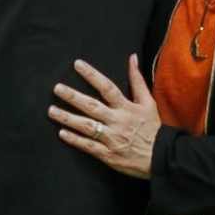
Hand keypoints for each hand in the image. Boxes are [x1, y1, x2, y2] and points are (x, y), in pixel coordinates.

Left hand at [51, 56, 161, 179]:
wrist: (162, 157)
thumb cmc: (153, 128)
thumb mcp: (148, 102)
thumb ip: (137, 80)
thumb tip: (132, 57)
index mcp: (126, 107)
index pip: (107, 87)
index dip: (92, 75)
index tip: (77, 64)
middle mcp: (117, 121)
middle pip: (92, 106)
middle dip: (73, 96)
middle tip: (57, 88)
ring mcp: (111, 138)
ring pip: (87, 126)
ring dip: (68, 118)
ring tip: (52, 110)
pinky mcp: (108, 154)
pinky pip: (89, 146)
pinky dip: (75, 140)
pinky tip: (62, 133)